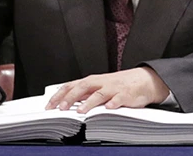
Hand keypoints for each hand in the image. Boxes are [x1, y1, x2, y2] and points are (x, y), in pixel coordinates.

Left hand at [45, 67, 169, 113]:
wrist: (143, 80)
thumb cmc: (119, 85)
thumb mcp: (99, 88)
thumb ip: (84, 94)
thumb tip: (65, 103)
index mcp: (92, 81)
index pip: (71, 86)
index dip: (59, 95)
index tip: (49, 106)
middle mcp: (101, 83)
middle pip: (83, 88)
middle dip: (71, 98)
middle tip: (61, 108)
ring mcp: (113, 89)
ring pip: (99, 94)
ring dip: (89, 102)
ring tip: (81, 111)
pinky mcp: (126, 95)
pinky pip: (119, 99)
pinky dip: (114, 103)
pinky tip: (109, 108)